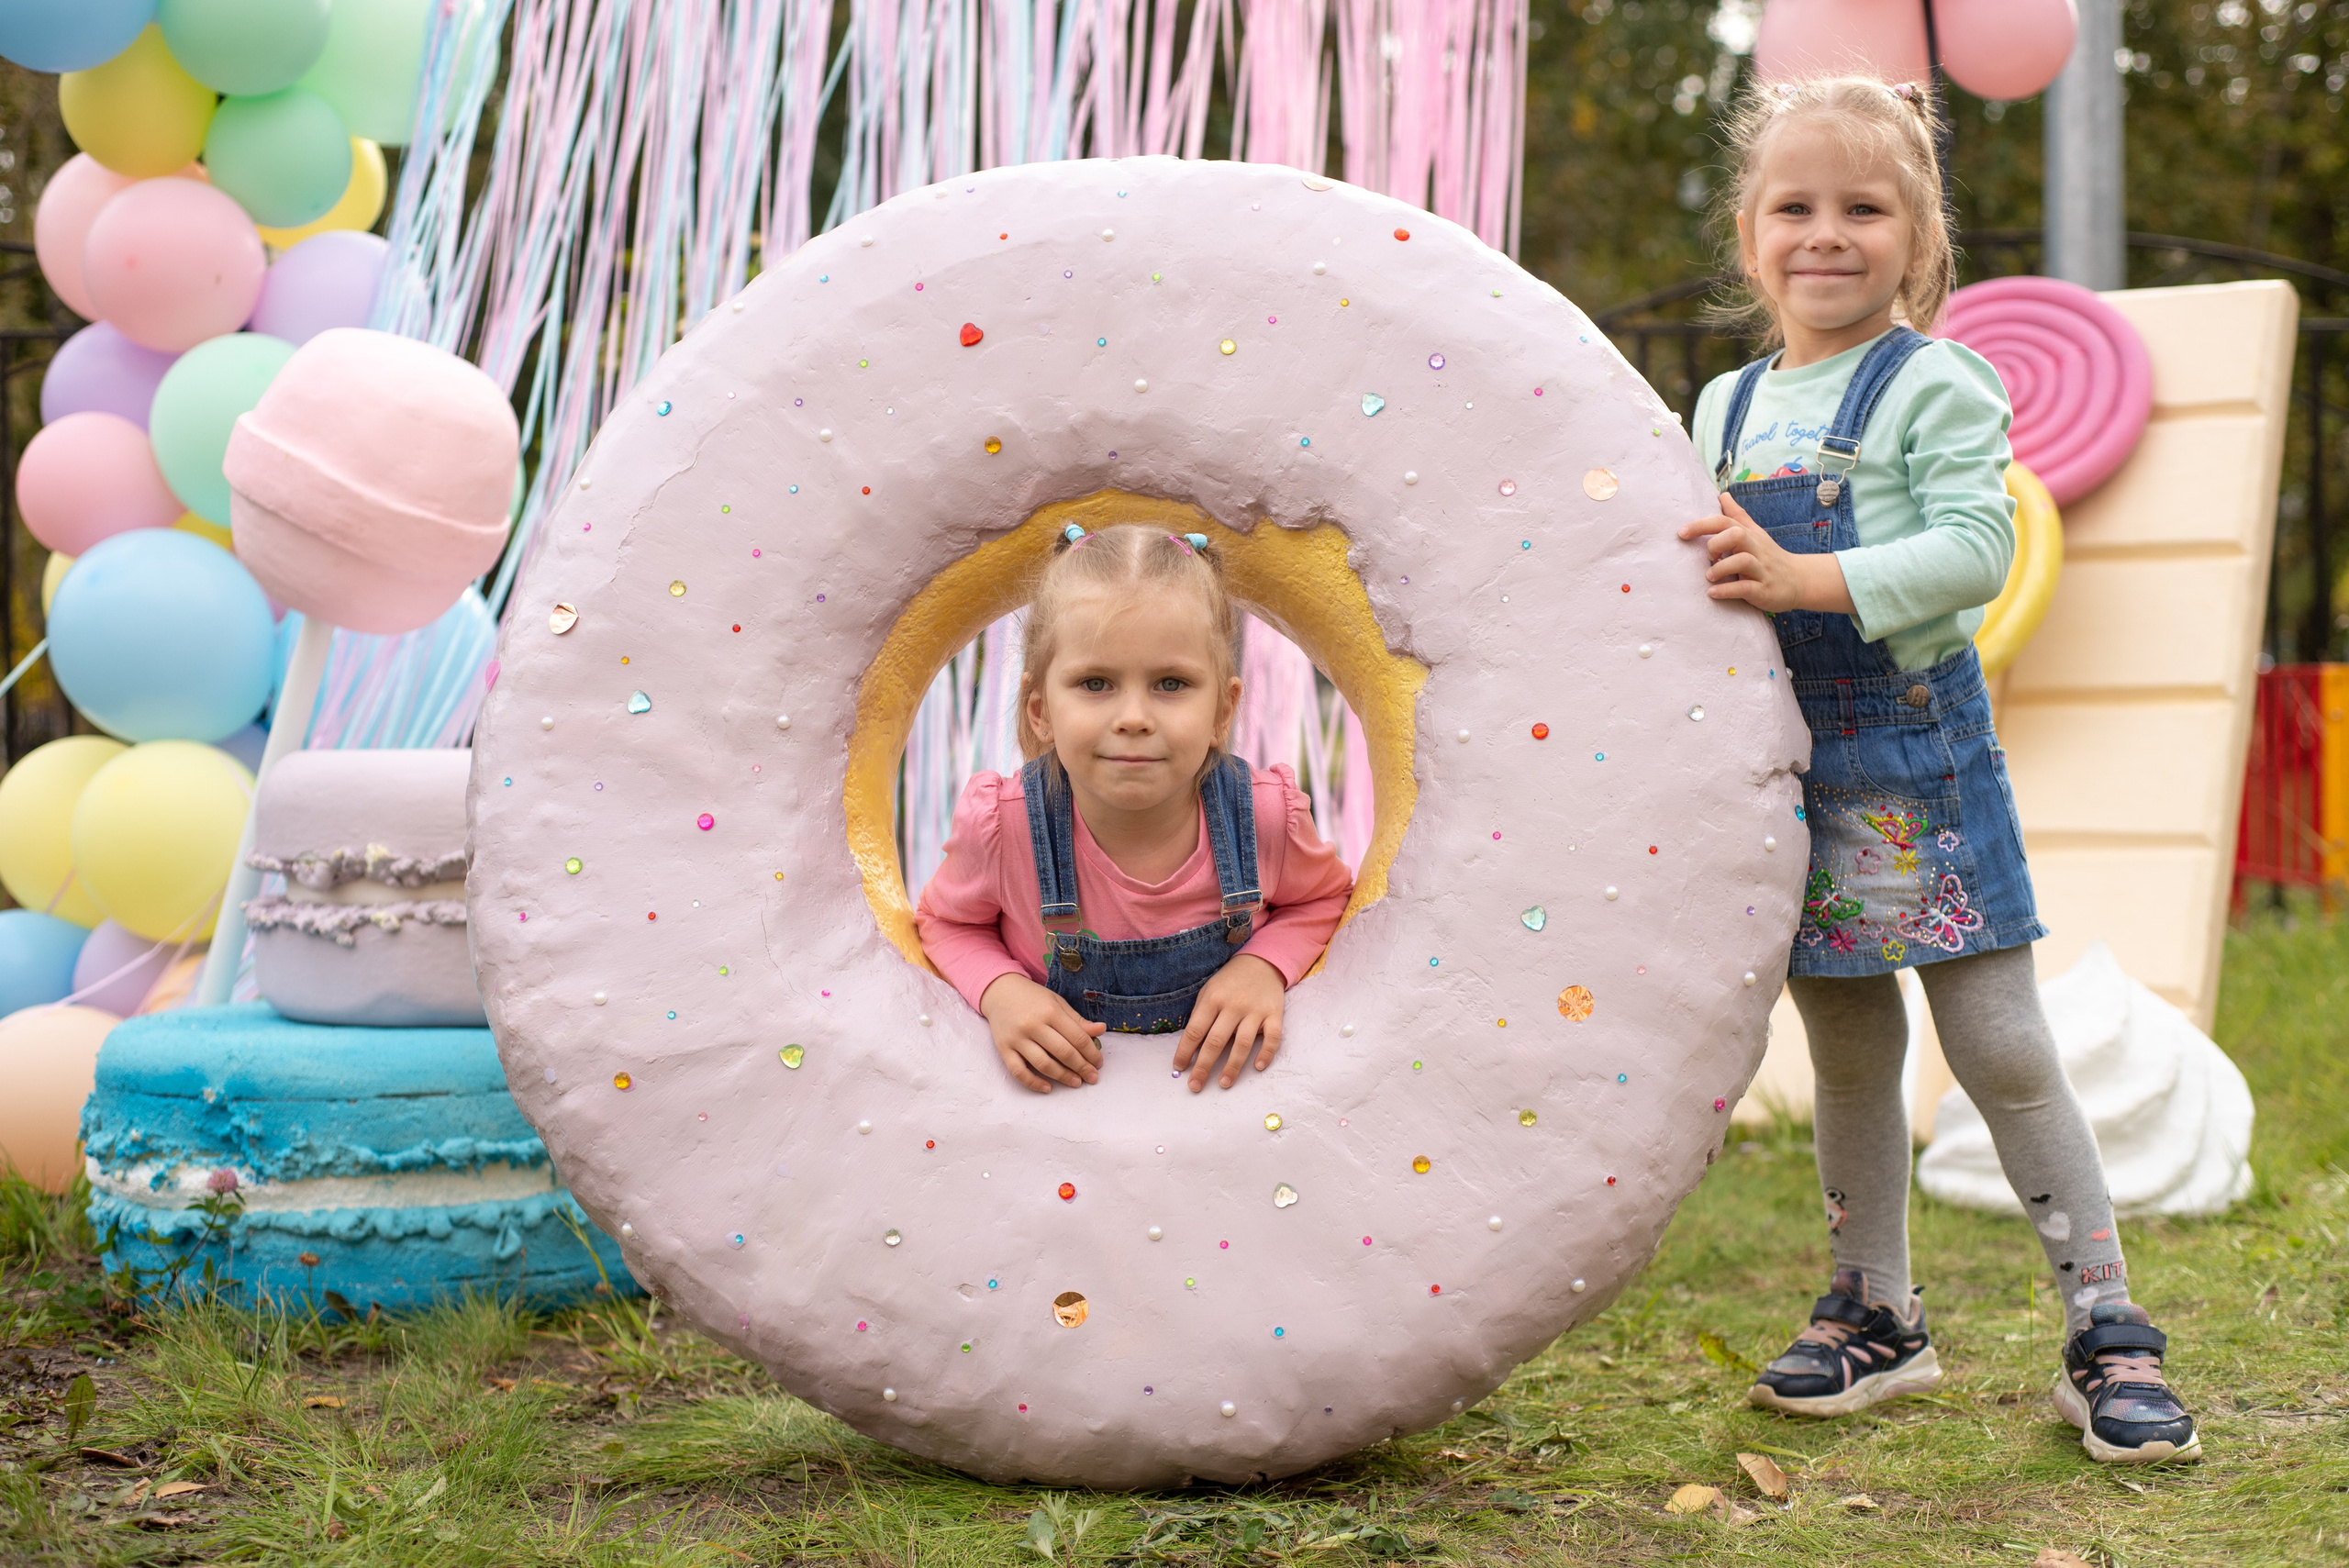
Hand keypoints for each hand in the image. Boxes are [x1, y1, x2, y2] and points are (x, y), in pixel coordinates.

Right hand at [979, 973, 1104, 1092]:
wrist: (1000, 992)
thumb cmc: (1033, 998)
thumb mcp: (1057, 1003)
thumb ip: (1077, 1020)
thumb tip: (1101, 1030)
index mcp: (1050, 1011)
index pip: (1077, 1037)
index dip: (1091, 1053)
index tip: (1098, 1063)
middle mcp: (1033, 1025)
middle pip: (1063, 1052)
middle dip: (1082, 1068)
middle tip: (1092, 1077)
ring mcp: (1017, 1038)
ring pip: (1043, 1064)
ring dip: (1062, 1077)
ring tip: (1076, 1082)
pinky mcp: (1003, 1049)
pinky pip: (1018, 1071)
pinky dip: (1033, 1082)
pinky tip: (1048, 1088)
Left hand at [1173, 953, 1285, 1092]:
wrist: (1261, 962)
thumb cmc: (1229, 982)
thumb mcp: (1208, 991)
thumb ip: (1200, 1016)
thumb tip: (1190, 1047)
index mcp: (1213, 999)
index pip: (1195, 1031)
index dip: (1185, 1052)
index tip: (1179, 1068)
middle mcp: (1234, 1006)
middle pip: (1216, 1041)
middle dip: (1203, 1066)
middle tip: (1195, 1086)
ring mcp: (1255, 1011)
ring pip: (1243, 1044)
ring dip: (1232, 1066)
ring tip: (1224, 1083)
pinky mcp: (1274, 1014)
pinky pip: (1273, 1037)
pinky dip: (1266, 1053)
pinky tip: (1258, 1067)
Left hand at [1677, 492, 1853, 615]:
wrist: (1799, 580)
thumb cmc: (1769, 556)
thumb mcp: (1755, 534)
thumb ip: (1737, 515)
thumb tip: (1722, 495)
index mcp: (1749, 535)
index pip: (1725, 521)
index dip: (1701, 525)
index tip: (1682, 532)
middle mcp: (1756, 549)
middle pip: (1736, 534)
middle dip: (1716, 543)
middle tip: (1709, 558)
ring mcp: (1761, 569)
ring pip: (1742, 560)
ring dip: (1720, 568)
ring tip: (1710, 576)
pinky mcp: (1764, 590)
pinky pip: (1745, 588)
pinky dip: (1726, 590)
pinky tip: (1713, 592)